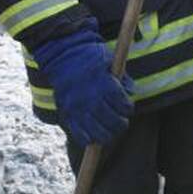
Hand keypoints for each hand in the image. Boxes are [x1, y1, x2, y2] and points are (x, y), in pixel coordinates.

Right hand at [33, 21, 132, 147]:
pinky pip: (79, 134)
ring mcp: (78, 107)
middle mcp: (91, 98)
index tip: (127, 108)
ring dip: (108, 134)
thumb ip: (122, 79)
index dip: (128, 109)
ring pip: (98, 132)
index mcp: (104, 84)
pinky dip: (89, 138)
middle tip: (122, 122)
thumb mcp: (110, 61)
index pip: (123, 106)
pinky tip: (94, 135)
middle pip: (113, 121)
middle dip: (121, 124)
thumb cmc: (90, 56)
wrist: (62, 55)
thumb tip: (130, 93)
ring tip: (110, 130)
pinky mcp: (67, 113)